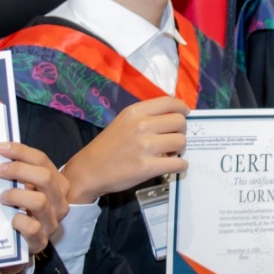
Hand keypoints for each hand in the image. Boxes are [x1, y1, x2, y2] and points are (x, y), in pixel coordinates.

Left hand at [0, 142, 69, 259]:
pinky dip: (19, 220)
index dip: (22, 152)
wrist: (21, 244)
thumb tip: (0, 151)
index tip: (1, 148)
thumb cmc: (22, 210)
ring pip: (39, 201)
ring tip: (2, 197)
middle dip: (19, 170)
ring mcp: (51, 222)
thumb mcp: (24, 189)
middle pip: (45, 177)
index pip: (43, 161)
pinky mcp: (40, 241)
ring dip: (17, 195)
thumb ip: (19, 173)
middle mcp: (59, 202)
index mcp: (57, 184)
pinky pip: (32, 228)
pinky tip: (10, 219)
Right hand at [60, 97, 188, 203]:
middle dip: (181, 131)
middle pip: (179, 122)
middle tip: (174, 139)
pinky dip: (180, 165)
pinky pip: (178, 164)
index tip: (185, 114)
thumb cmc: (107, 146)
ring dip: (180, 149)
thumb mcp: (123, 121)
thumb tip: (174, 115)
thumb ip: (145, 116)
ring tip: (171, 153)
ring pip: (181, 142)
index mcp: (134, 112)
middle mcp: (140, 126)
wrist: (89, 170)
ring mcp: (144, 147)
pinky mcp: (146, 167)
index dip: (182, 108)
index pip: (169, 102)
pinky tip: (174, 166)